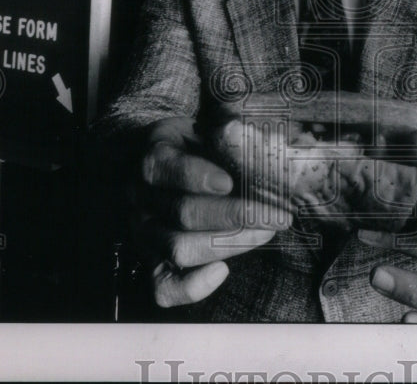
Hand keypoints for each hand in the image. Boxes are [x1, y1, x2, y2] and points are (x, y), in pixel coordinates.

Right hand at [135, 117, 292, 307]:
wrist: (168, 163)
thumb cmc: (197, 147)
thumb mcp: (205, 128)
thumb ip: (226, 134)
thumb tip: (261, 140)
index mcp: (152, 158)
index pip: (164, 167)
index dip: (196, 176)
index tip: (229, 181)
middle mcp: (140, 197)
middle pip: (181, 213)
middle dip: (234, 216)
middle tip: (276, 214)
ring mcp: (144, 232)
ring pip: (178, 248)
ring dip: (230, 244)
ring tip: (266, 232)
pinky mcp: (152, 261)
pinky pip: (163, 287)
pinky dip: (192, 286)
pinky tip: (222, 271)